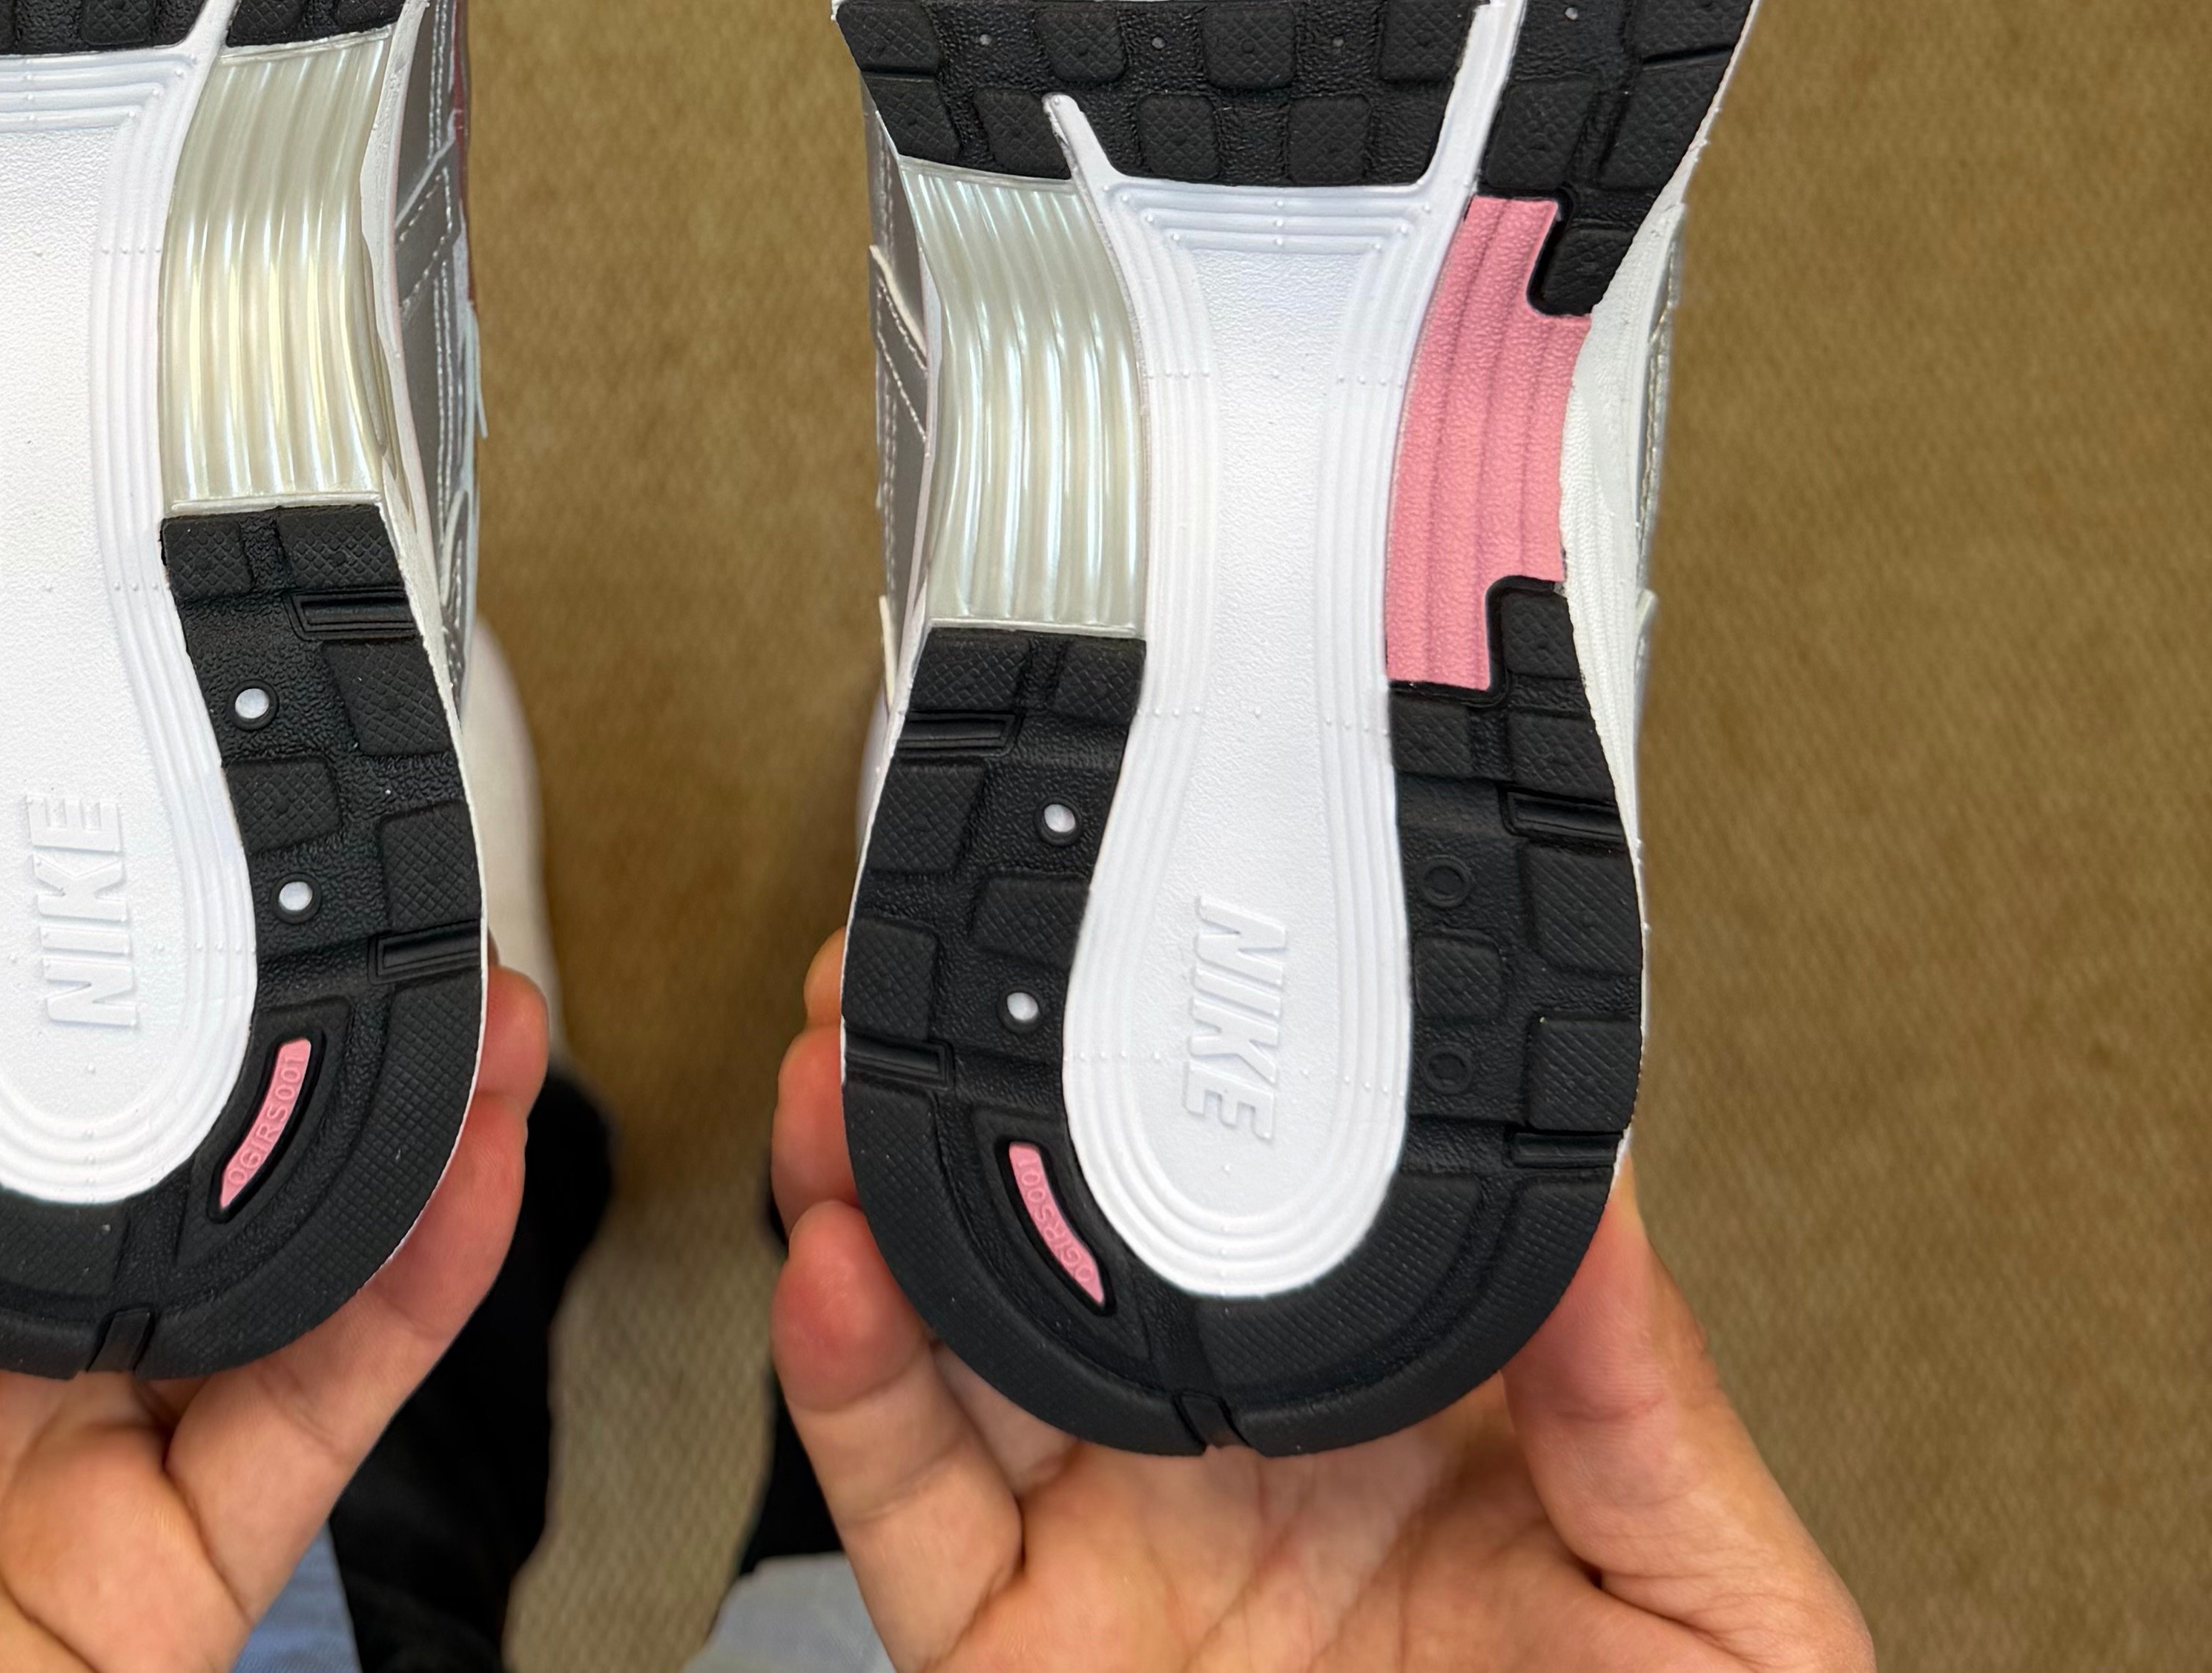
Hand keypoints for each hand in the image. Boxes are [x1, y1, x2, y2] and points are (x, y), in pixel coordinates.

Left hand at [0, 827, 548, 1670]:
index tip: (120, 833)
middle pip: (145, 1141)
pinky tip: (462, 1164)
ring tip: (455, 990)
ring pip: (266, 1250)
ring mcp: (69, 1456)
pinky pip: (316, 1406)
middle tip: (338, 883)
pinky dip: (414, 1285)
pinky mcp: (166, 1573)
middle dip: (261, 1013)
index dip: (57, 951)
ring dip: (380, 1114)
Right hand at [769, 931, 1871, 1671]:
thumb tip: (1603, 1188)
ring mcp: (1107, 1544)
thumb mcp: (1717, 1614)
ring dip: (875, 1179)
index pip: (1255, 1188)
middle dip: (972, 1079)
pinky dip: (846, 1383)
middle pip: (1060, 1223)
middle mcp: (1223, 1447)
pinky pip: (907, 1507)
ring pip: (947, 1327)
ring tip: (846, 1066)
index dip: (1172, 1063)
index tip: (1135, 956)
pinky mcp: (1012, 1656)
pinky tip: (842, 1265)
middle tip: (932, 956)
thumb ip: (1654, 1407)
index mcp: (1388, 1402)